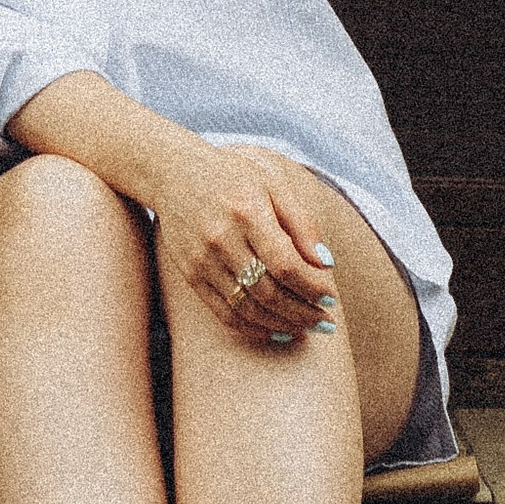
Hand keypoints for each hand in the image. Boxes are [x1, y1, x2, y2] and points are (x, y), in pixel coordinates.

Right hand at [138, 134, 338, 343]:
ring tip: (305, 328)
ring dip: (282, 324)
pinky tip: (275, 330)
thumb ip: (302, 223)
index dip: (312, 288)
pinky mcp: (191, 274)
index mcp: (247, 213)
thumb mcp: (272, 185)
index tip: (331, 300)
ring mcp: (203, 260)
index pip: (286, 265)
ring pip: (248, 308)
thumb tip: (326, 264)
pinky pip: (224, 312)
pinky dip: (253, 328)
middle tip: (326, 323)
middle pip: (269, 292)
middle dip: (303, 313)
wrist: (172, 173)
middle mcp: (222, 239)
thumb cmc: (232, 176)